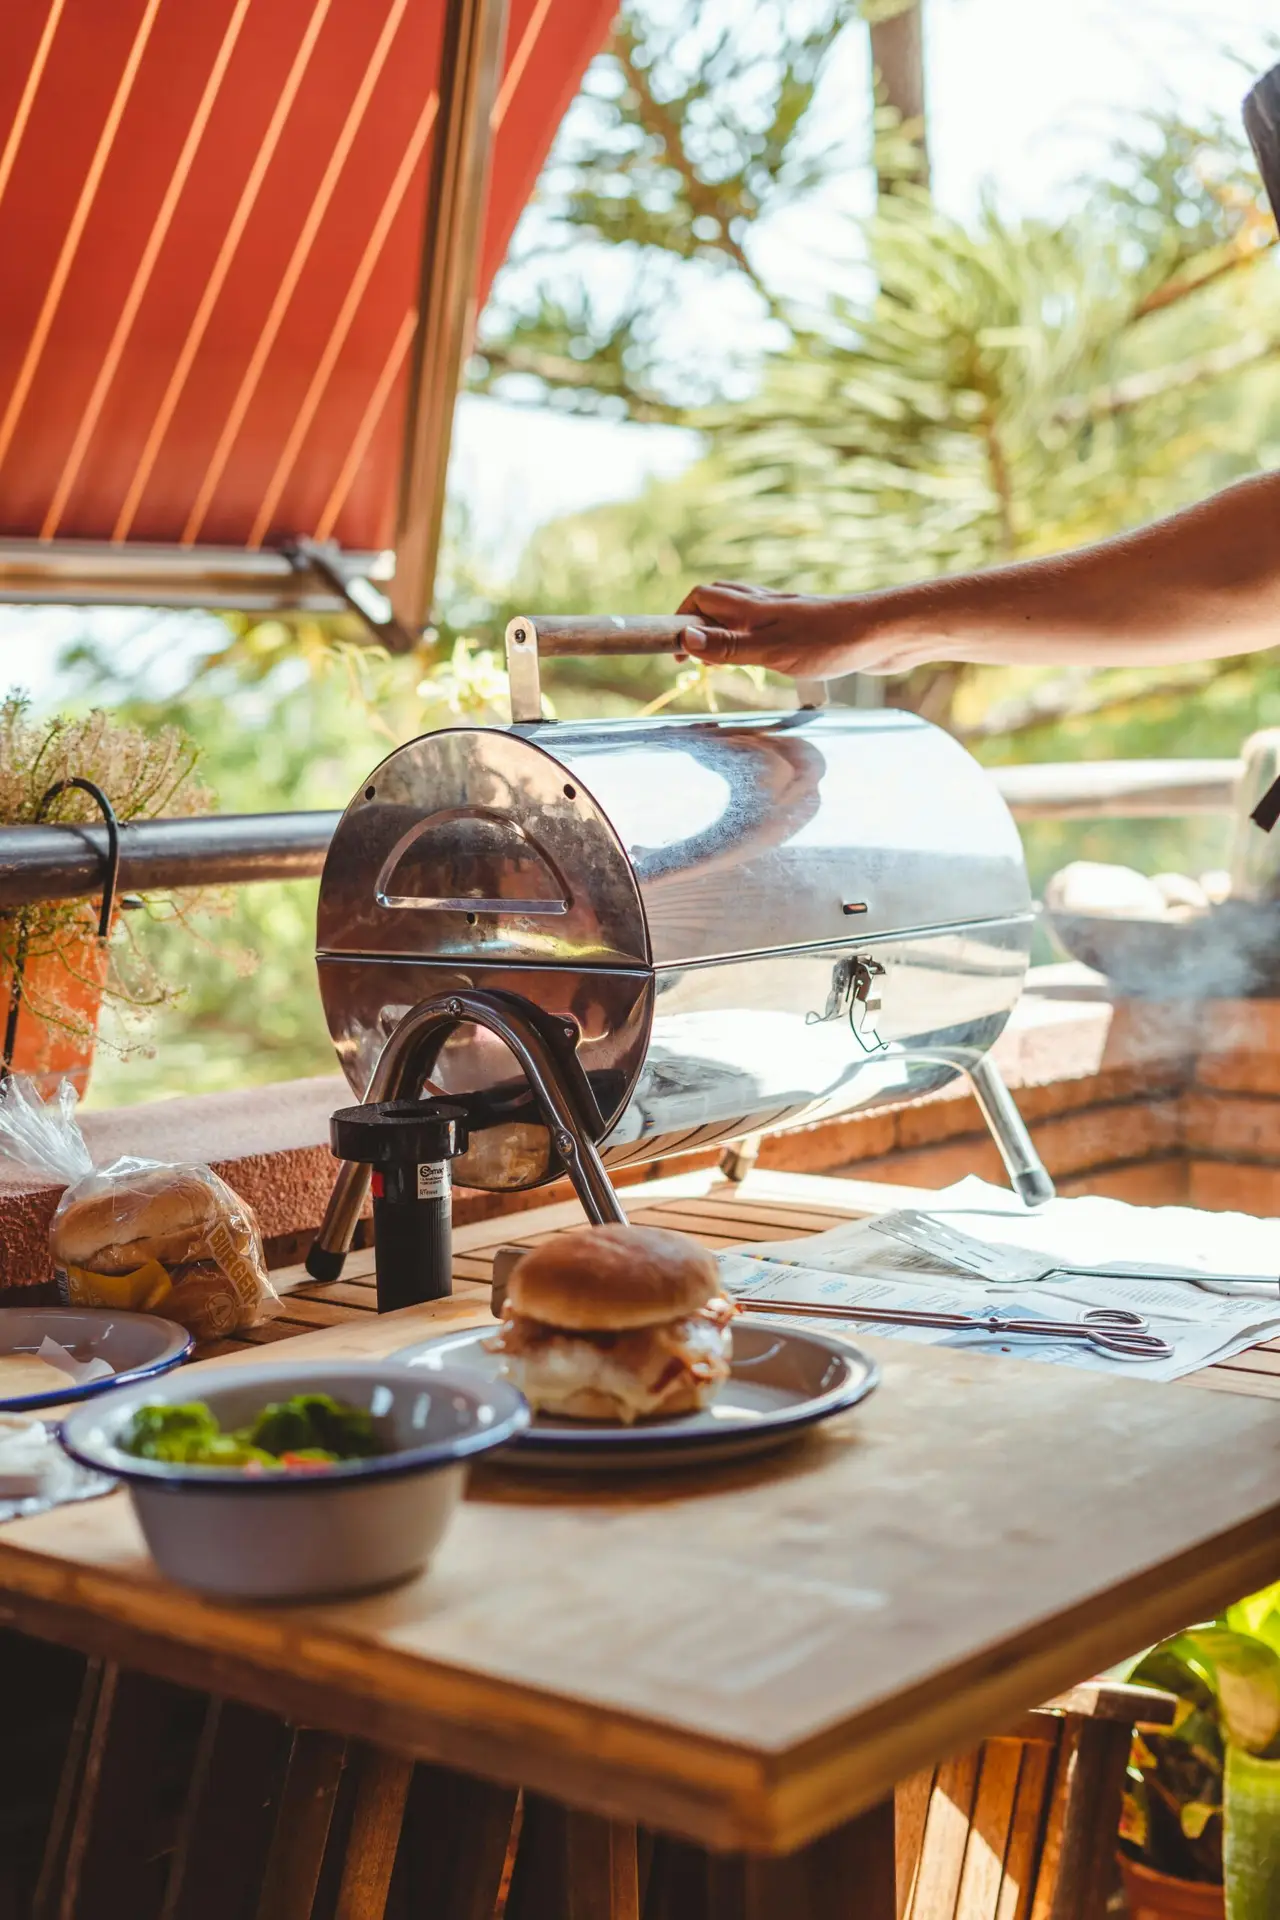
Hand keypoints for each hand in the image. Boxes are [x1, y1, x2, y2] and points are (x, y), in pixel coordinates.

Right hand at [675, 582, 902, 679]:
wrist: (883, 635)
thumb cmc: (830, 642)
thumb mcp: (771, 650)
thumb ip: (728, 647)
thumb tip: (684, 638)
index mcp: (752, 607)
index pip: (701, 597)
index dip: (681, 619)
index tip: (675, 650)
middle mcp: (765, 605)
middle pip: (718, 600)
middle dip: (697, 623)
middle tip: (691, 656)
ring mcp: (785, 615)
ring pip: (741, 613)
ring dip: (723, 630)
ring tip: (718, 659)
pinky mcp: (803, 628)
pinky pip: (765, 626)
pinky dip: (750, 638)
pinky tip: (760, 658)